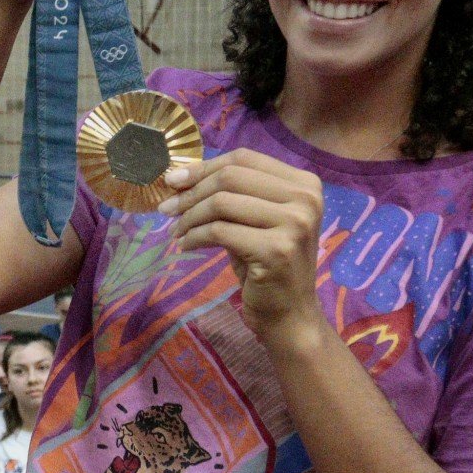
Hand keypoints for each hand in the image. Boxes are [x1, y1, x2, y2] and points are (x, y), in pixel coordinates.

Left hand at [161, 149, 327, 345]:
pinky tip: (186, 246)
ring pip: (221, 203)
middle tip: (166, 208)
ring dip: (189, 217)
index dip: (204, 166)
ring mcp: (295, 224)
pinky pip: (219, 232)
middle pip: (230, 178)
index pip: (244, 158)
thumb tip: (179, 176)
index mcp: (304, 183)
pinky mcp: (277, 250)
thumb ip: (229, 194)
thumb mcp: (253, 221)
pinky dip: (194, 237)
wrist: (289, 314)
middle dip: (190, 192)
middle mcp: (306, 199)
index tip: (174, 180)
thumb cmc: (267, 264)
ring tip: (176, 231)